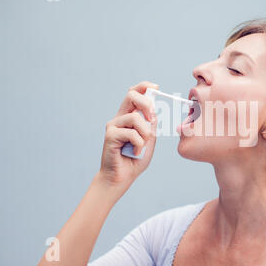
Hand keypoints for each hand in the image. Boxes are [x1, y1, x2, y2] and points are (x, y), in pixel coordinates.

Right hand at [97, 81, 158, 195]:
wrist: (121, 178)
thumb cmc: (134, 160)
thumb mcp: (149, 141)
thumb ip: (151, 127)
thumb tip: (154, 113)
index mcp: (129, 116)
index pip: (134, 94)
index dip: (144, 87)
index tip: (156, 87)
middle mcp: (120, 118)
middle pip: (131, 96)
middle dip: (146, 103)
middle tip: (151, 117)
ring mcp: (113, 125)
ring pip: (135, 118)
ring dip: (145, 134)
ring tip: (142, 147)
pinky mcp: (110, 135)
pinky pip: (132, 133)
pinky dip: (139, 145)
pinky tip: (135, 153)